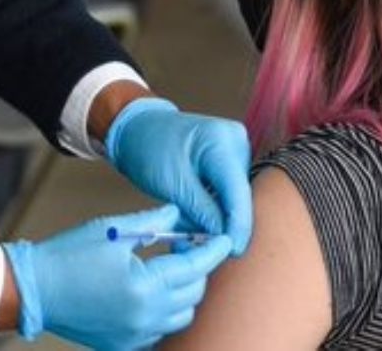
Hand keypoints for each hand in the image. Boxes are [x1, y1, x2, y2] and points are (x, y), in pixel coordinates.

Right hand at [5, 205, 232, 348]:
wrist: (32, 289)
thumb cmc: (68, 255)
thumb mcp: (113, 230)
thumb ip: (152, 222)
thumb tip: (177, 213)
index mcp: (144, 286)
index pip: (194, 268)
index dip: (213, 251)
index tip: (223, 238)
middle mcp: (144, 316)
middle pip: (194, 293)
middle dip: (198, 268)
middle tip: (185, 245)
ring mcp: (134, 335)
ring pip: (181, 315)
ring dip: (184, 291)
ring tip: (168, 268)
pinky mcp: (122, 344)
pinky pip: (160, 330)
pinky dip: (165, 312)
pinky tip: (152, 291)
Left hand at [106, 99, 252, 254]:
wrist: (141, 129)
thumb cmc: (150, 149)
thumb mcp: (173, 185)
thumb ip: (202, 212)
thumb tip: (226, 238)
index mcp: (222, 142)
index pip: (238, 192)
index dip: (238, 226)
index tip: (235, 252)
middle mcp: (237, 142)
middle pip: (240, 196)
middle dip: (224, 224)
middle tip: (201, 245)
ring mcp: (237, 149)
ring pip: (235, 196)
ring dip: (216, 217)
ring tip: (189, 230)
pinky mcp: (232, 158)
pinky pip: (229, 191)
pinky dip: (213, 207)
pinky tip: (195, 216)